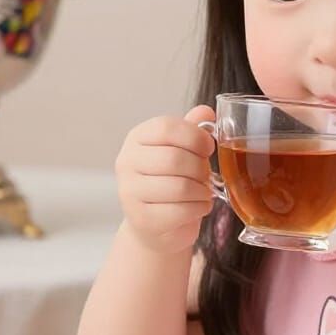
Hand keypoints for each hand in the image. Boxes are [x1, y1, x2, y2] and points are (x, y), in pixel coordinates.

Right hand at [115, 104, 216, 253]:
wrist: (156, 223)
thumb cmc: (172, 179)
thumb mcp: (182, 149)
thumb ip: (192, 128)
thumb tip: (206, 111)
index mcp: (137, 137)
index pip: (167, 128)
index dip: (195, 136)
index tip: (208, 147)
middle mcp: (127, 162)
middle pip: (174, 158)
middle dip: (201, 168)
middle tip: (206, 175)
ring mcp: (130, 192)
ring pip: (180, 187)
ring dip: (202, 190)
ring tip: (203, 191)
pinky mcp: (142, 219)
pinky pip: (181, 211)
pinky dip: (199, 208)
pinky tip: (198, 206)